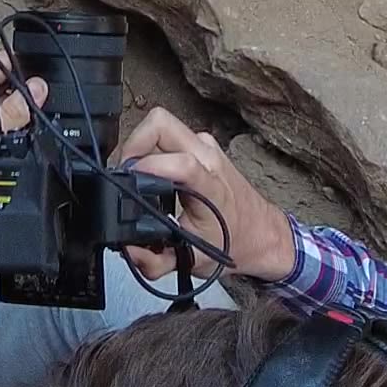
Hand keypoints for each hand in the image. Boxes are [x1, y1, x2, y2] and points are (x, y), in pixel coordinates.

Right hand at [111, 107, 298, 285]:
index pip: (180, 162)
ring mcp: (207, 146)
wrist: (261, 234)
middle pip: (161, 124)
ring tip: (134, 174)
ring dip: (141, 145)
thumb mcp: (191, 260)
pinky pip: (169, 133)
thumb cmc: (232, 243)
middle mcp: (209, 158)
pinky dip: (151, 147)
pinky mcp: (204, 143)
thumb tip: (128, 251)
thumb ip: (155, 261)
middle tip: (124, 171)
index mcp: (210, 187)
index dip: (146, 165)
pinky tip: (151, 171)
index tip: (127, 180)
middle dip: (133, 143)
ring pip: (162, 124)